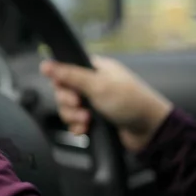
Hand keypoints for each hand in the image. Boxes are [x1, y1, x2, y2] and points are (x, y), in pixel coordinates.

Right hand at [40, 56, 172, 151]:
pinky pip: (76, 122)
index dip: (61, 81)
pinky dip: (78, 127)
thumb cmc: (130, 102)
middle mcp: (93, 84)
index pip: (65, 70)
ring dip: (74, 117)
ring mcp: (94, 102)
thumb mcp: (98, 85)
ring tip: (87, 121)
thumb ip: (69, 75)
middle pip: (64, 91)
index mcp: (95, 69)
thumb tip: (45, 64)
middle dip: (69, 103)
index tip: (67, 90)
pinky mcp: (95, 120)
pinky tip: (86, 130)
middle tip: (80, 107)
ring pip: (68, 109)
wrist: (150, 131)